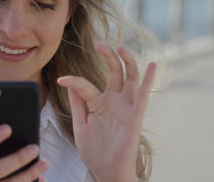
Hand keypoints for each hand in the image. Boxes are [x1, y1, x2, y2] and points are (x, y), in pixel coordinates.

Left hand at [57, 43, 155, 181]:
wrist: (106, 171)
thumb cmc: (94, 152)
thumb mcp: (81, 125)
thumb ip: (78, 105)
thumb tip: (70, 85)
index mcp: (98, 103)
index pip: (85, 84)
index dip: (73, 81)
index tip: (61, 80)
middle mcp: (113, 101)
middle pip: (113, 72)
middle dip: (107, 56)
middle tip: (99, 43)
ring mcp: (125, 107)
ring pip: (129, 78)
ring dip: (126, 61)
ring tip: (119, 47)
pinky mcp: (135, 116)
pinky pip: (143, 95)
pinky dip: (148, 80)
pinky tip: (152, 65)